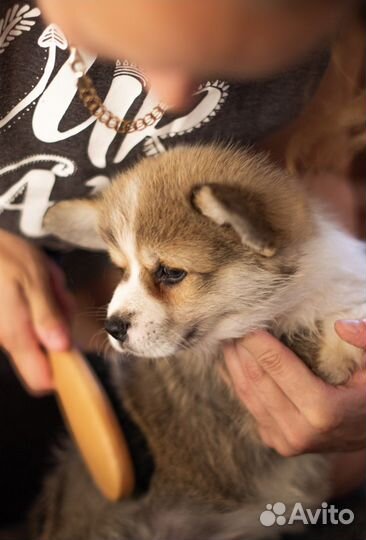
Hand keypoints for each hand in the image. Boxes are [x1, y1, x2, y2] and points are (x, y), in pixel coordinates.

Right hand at [0, 230, 72, 392]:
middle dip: (61, 330)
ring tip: (45, 287)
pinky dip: (41, 308)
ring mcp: (4, 333)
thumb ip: (48, 315)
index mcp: (17, 335)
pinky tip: (37, 287)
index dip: (64, 372)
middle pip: (47, 356)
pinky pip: (31, 324)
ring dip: (52, 315)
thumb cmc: (6, 258)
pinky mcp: (5, 324)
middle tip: (58, 298)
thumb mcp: (36, 280)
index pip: (41, 380)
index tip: (76, 347)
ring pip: (41, 337)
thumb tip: (63, 348)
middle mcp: (8, 341)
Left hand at [224, 325, 365, 455]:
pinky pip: (248, 405)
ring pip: (246, 394)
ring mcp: (285, 441)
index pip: (277, 365)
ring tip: (226, 336)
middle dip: (239, 347)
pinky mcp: (275, 442)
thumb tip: (343, 325)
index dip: (256, 339)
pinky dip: (237, 379)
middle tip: (229, 320)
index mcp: (323, 410)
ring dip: (233, 362)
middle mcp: (299, 431)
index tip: (244, 316)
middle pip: (255, 379)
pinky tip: (234, 358)